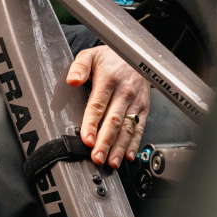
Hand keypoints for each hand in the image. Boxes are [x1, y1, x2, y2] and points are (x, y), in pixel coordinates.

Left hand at [66, 46, 150, 167]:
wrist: (135, 54)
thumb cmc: (110, 58)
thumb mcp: (90, 55)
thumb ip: (79, 67)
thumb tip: (72, 79)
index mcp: (109, 80)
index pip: (98, 105)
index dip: (92, 124)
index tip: (87, 139)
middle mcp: (124, 92)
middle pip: (114, 121)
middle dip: (105, 142)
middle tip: (97, 157)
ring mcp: (135, 101)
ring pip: (128, 128)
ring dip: (120, 147)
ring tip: (112, 162)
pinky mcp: (144, 107)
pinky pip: (139, 127)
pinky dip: (134, 143)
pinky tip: (128, 155)